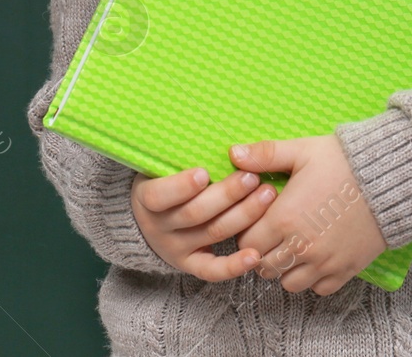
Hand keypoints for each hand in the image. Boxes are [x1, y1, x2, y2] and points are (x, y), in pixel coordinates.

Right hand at [130, 166, 278, 280]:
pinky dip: (234, 266)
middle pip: (195, 213)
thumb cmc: (164, 182)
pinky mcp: (190, 264)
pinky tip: (255, 254)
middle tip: (251, 177)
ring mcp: (175, 248)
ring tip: (267, 195)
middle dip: (226, 195)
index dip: (181, 186)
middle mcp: (159, 227)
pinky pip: (212, 270)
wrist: (145, 221)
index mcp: (146, 199)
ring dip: (243, 215)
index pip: (159, 196)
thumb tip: (219, 141)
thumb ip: (180, 157)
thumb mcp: (160, 168)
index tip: (204, 172)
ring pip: (212, 233)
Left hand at [230, 135, 387, 295]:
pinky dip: (314, 279)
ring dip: (287, 269)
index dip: (249, 233)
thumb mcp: (302, 151)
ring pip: (289, 284)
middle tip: (274, 235)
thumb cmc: (343, 161)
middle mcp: (301, 247)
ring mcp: (324, 262)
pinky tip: (317, 257)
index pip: (247, 244)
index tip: (259, 222)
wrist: (390, 178)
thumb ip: (265, 154)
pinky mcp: (345, 270)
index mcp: (283, 218)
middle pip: (265, 267)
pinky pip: (318, 289)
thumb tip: (233, 154)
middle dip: (265, 253)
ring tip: (295, 247)